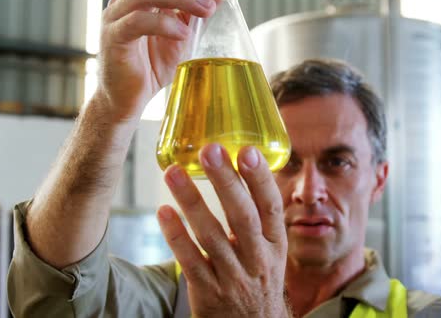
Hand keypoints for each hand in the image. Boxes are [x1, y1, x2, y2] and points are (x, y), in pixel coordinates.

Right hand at [97, 0, 224, 121]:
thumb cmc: (150, 66)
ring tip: (205, 10)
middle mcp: (125, 1)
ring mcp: (116, 17)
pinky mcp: (114, 37)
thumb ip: (197, 14)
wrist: (127, 98)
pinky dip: (163, 24)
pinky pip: (137, 22)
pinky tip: (183, 34)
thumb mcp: (182, 36)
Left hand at [157, 144, 290, 317]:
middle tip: (210, 149)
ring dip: (192, 201)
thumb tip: (247, 167)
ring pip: (211, 236)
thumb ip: (261, 217)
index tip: (248, 150)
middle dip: (226, 182)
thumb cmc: (258, 278)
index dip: (260, 179)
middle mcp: (258, 260)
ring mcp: (233, 277)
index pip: (271, 207)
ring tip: (174, 171)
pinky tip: (164, 211)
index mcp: (276, 244)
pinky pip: (190, 260)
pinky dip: (176, 235)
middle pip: (242, 217)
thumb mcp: (271, 250)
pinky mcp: (208, 291)